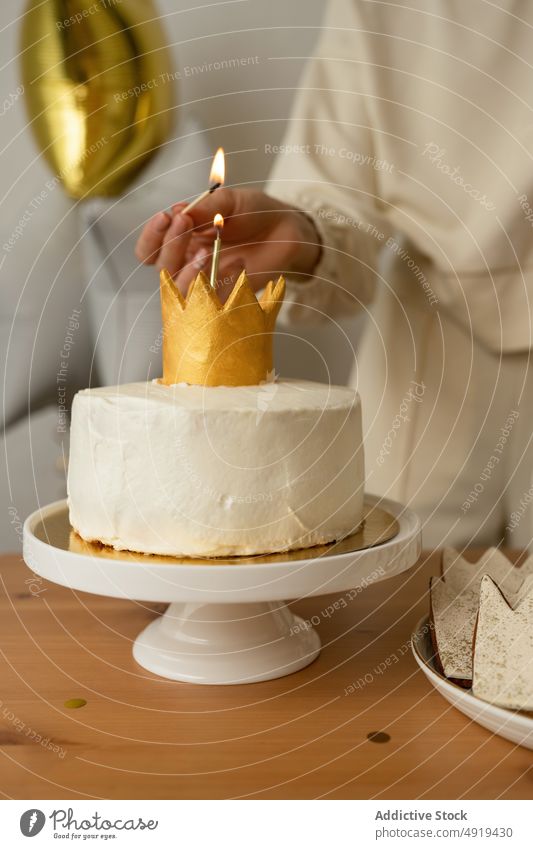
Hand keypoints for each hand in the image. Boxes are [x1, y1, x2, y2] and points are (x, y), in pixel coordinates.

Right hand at [134, 188, 320, 298]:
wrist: (287, 229)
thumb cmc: (254, 212)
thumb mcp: (229, 201)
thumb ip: (204, 209)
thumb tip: (176, 212)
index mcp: (181, 239)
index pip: (149, 249)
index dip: (151, 236)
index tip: (167, 217)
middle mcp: (187, 263)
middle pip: (161, 267)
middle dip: (170, 245)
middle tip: (186, 222)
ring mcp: (206, 282)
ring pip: (180, 290)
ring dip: (188, 270)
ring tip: (207, 250)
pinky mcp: (226, 298)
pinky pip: (213, 301)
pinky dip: (221, 282)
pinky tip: (237, 265)